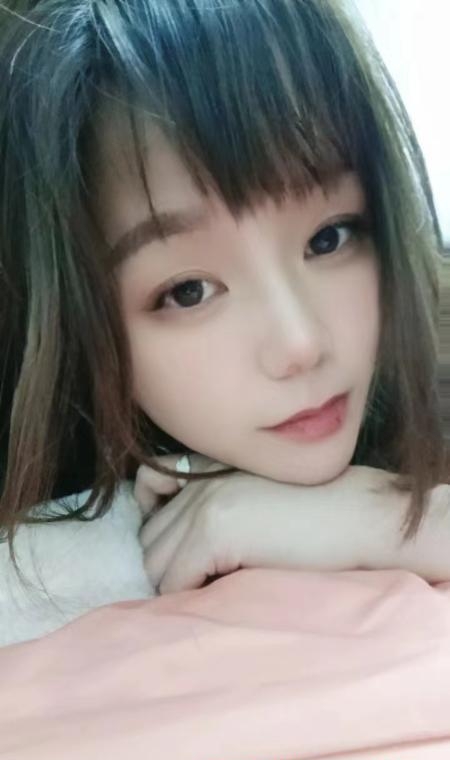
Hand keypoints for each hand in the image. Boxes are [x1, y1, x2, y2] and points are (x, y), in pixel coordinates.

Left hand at [137, 461, 396, 594]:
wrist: (357, 514)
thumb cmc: (320, 512)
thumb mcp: (257, 494)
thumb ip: (218, 502)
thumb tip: (183, 551)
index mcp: (207, 465)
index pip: (147, 488)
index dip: (160, 523)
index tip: (184, 546)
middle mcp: (197, 481)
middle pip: (148, 536)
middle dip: (171, 563)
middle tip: (206, 579)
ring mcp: (203, 505)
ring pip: (154, 563)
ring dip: (179, 584)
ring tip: (217, 587)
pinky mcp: (214, 533)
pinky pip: (173, 582)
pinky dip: (191, 598)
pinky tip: (226, 591)